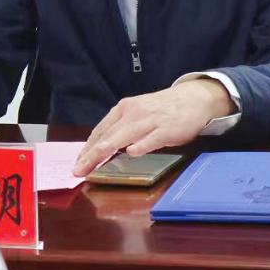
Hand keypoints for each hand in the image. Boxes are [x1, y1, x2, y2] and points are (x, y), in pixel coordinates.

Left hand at [72, 78, 233, 176]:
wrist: (192, 98)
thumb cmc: (161, 109)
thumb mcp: (138, 113)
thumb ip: (122, 128)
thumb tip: (101, 149)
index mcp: (124, 108)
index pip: (101, 130)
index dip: (87, 148)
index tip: (77, 164)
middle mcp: (134, 113)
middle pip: (108, 135)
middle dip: (91, 154)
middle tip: (78, 170)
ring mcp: (150, 120)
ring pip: (125, 136)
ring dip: (107, 150)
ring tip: (93, 163)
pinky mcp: (167, 129)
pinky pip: (152, 138)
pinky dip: (142, 145)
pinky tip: (132, 153)